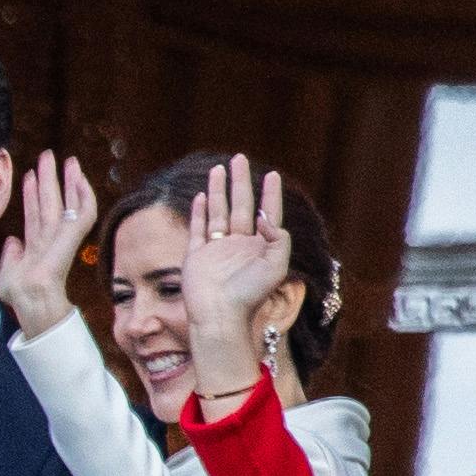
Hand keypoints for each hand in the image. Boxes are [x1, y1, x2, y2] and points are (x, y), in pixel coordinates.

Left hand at [0, 151, 97, 341]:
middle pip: (51, 202)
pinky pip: (83, 212)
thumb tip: (12, 240)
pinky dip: (84, 195)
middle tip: (48, 155)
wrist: (31, 299)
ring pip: (66, 202)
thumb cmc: (19, 295)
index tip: (28, 176)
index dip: (31, 194)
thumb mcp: (7, 272)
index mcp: (34, 246)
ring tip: (67, 159)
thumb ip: (10, 255)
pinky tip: (81, 179)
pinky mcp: (73, 236)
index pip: (34, 214)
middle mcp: (49, 238)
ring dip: (67, 181)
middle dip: (49, 178)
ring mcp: (62, 237)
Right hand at [178, 157, 296, 403]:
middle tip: (239, 159)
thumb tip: (263, 216)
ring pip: (218, 211)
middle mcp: (238, 245)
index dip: (270, 194)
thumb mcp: (276, 266)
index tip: (272, 175)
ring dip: (218, 190)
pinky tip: (200, 196)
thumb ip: (278, 238)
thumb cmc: (250, 295)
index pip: (267, 214)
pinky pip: (198, 228)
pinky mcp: (197, 256)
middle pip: (240, 205)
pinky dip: (199, 211)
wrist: (220, 316)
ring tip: (219, 168)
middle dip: (241, 182)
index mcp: (259, 247)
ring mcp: (216, 249)